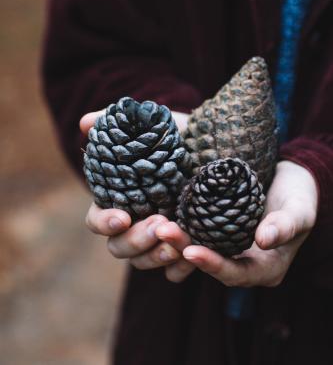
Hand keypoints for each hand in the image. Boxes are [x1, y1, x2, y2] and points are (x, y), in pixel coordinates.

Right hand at [80, 107, 189, 268]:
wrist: (216, 147)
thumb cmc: (176, 137)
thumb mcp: (151, 125)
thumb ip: (116, 124)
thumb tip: (86, 124)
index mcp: (119, 200)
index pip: (97, 221)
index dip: (105, 223)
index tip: (122, 217)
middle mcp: (134, 224)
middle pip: (119, 248)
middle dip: (136, 240)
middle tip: (158, 224)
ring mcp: (157, 239)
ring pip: (143, 262)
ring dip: (156, 256)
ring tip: (177, 241)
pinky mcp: (182, 248)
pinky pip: (174, 272)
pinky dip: (180, 269)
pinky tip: (192, 257)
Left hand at [157, 161, 317, 286]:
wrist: (290, 182)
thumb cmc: (299, 196)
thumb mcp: (300, 209)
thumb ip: (285, 225)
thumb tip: (264, 240)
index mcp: (266, 268)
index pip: (235, 274)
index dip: (213, 265)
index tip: (191, 251)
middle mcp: (244, 263)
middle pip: (210, 264)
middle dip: (185, 250)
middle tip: (163, 230)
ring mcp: (228, 249)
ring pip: (198, 251)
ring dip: (177, 241)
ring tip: (158, 224)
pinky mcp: (216, 232)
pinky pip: (196, 237)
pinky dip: (181, 229)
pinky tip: (164, 216)